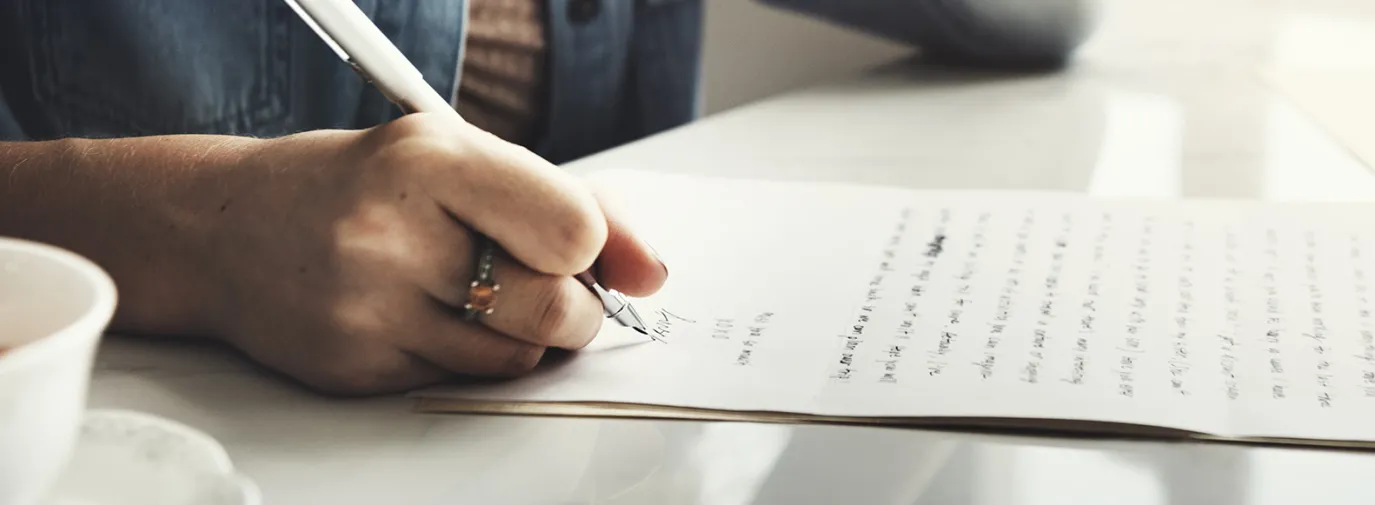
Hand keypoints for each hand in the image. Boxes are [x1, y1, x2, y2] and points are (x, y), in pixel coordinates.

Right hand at [199, 113, 666, 394]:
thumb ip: (565, 201)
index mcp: (426, 160)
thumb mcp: (457, 157)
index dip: (590, 246)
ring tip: (477, 294)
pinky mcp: (353, 369)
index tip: (574, 245)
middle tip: (554, 290)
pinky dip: (466, 356)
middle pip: (552, 309)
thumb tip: (650, 272)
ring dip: (522, 337)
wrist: (224, 229)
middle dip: (575, 309)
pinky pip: (460, 382)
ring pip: (514, 360)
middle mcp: (390, 235)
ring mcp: (366, 310)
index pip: (570, 228)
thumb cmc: (359, 184)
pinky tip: (424, 315)